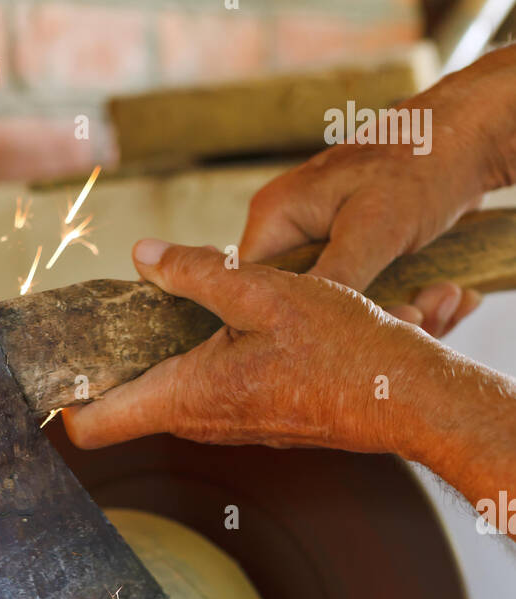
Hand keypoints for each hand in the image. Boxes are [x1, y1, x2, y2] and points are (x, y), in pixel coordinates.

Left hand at [63, 240, 440, 455]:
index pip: (92, 425)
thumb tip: (143, 257)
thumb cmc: (341, 350)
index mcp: (185, 396)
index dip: (60, 400)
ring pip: (166, 391)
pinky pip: (204, 389)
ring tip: (164, 300)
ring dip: (158, 351)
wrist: (403, 396)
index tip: (49, 364)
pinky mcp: (250, 416)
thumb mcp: (265, 292)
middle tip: (104, 307)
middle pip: (124, 403)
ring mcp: (224, 424)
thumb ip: (198, 273)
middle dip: (109, 358)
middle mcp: (197, 421)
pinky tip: (219, 319)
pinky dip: (198, 356)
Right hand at [239, 48, 515, 335]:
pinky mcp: (355, 257)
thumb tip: (298, 329)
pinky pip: (370, 301)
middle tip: (418, 318)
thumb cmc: (420, 163)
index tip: (336, 341)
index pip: (250, 290)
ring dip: (399, 317)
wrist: (470, 136)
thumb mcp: (373, 230)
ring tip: (448, 302)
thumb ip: (330, 279)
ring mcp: (324, 245)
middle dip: (360, 326)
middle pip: (302, 308)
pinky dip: (413, 306)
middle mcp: (292, 232)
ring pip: (341, 311)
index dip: (282, 325)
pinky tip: (453, 297)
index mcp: (276, 218)